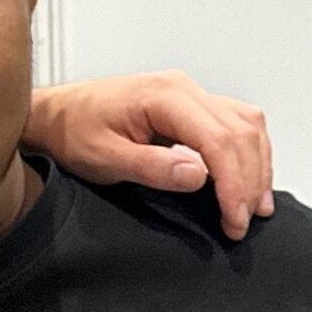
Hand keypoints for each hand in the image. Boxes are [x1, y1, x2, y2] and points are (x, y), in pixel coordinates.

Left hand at [26, 70, 275, 238]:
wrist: (55, 116)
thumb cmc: (72, 131)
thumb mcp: (103, 157)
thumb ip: (151, 166)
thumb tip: (198, 174)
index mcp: (163, 95)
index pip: (219, 138)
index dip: (233, 183)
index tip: (233, 218)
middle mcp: (182, 89)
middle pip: (240, 131)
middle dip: (249, 180)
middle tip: (242, 222)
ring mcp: (189, 95)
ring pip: (245, 125)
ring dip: (257, 166)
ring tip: (254, 207)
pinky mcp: (190, 108)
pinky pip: (235, 124)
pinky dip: (248, 153)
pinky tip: (248, 180)